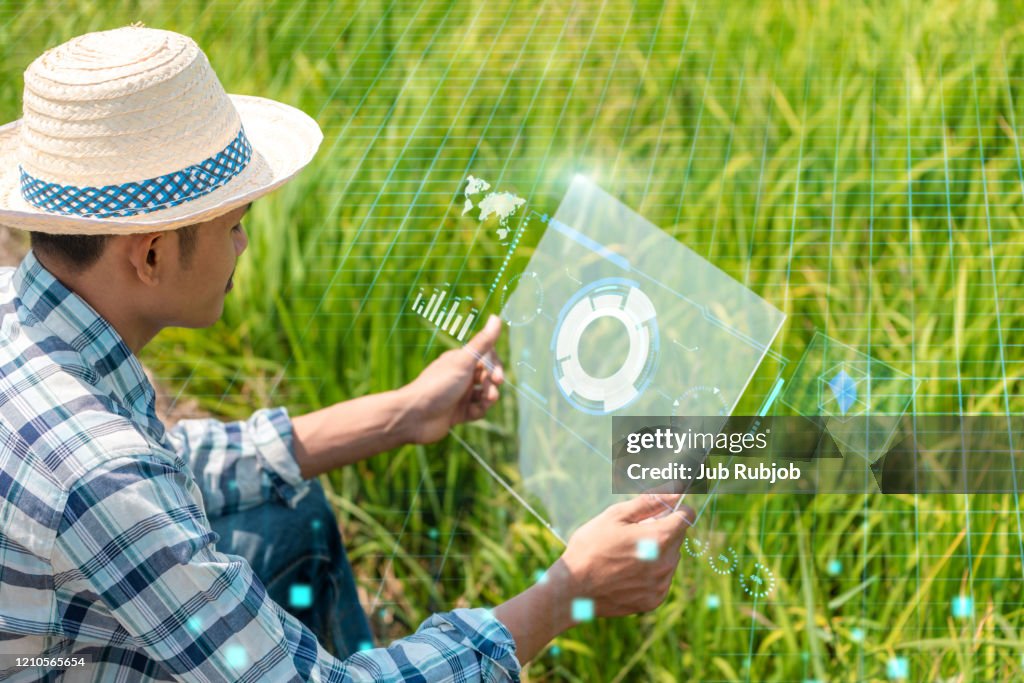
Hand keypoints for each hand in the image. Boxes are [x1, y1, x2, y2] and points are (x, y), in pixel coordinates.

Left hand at [400, 315, 505, 444]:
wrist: (415, 415)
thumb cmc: (437, 385)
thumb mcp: (463, 362)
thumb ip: (483, 342)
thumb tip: (496, 317)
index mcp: (460, 360)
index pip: (487, 358)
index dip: (495, 367)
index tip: (497, 378)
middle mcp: (461, 376)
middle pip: (487, 377)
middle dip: (492, 385)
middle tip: (492, 394)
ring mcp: (460, 394)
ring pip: (484, 394)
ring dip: (488, 399)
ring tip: (485, 403)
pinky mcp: (458, 412)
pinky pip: (477, 410)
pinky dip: (478, 411)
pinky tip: (472, 413)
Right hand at [552, 494, 694, 618]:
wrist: (573, 589)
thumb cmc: (591, 547)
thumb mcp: (616, 516)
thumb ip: (649, 502)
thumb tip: (675, 491)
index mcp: (660, 538)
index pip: (686, 517)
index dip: (676, 508)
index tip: (663, 509)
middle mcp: (667, 563)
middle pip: (677, 538)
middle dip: (661, 530)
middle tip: (633, 532)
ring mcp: (661, 584)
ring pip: (669, 559)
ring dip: (657, 552)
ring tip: (627, 554)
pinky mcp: (654, 600)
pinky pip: (661, 579)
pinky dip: (650, 573)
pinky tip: (627, 572)